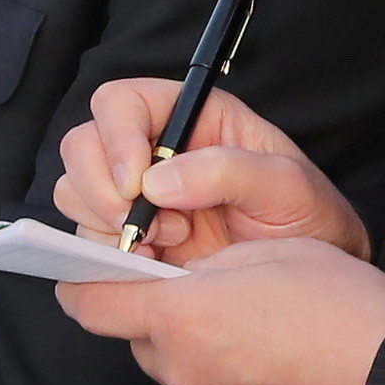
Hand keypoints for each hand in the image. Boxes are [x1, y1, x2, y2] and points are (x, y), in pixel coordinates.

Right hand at [51, 78, 367, 263]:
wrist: (309, 282)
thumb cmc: (308, 221)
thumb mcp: (290, 186)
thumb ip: (231, 171)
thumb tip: (157, 181)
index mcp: (190, 117)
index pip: (121, 102)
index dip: (116, 136)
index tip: (135, 183)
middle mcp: (152, 150)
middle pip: (83, 145)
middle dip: (100, 189)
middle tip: (142, 227)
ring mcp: (134, 194)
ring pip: (74, 190)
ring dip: (105, 224)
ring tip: (164, 246)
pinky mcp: (128, 236)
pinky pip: (87, 236)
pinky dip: (108, 254)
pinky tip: (154, 264)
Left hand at [61, 235, 384, 384]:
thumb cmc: (344, 310)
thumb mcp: (267, 253)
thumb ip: (200, 265)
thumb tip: (172, 277)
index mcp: (180, 317)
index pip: (88, 303)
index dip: (82, 281)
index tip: (88, 269)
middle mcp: (182, 369)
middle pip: (134, 334)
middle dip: (155, 309)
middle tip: (203, 290)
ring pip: (172, 364)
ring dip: (192, 343)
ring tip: (249, 325)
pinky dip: (221, 374)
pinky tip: (266, 359)